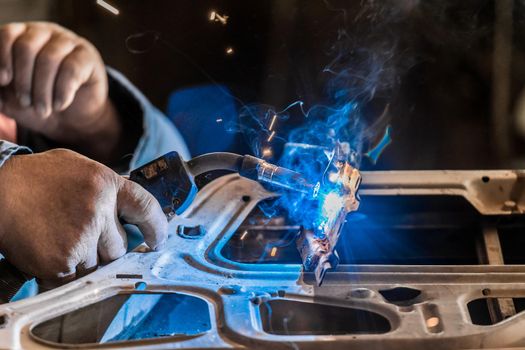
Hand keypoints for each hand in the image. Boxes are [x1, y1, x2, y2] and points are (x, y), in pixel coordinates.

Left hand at [0, 22, 120, 162]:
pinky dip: (62, 91)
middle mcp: (44, 33)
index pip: (8, 35)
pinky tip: (60, 105)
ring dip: (42, 91)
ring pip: (49, 59)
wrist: (73, 120)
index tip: (4, 81)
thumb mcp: (10, 98)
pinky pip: (71, 69)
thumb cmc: (37, 104)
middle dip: (23, 81)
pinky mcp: (88, 56)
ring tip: (43, 110)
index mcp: (21, 36)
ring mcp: (68, 41)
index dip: (2, 57)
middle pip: (26, 47)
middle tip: (26, 104)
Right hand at [0, 149, 167, 283]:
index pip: (146, 207)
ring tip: (60, 238)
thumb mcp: (79, 169)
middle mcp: (98, 210)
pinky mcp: (61, 262)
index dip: (157, 226)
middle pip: (120, 246)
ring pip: (98, 264)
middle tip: (81, 234)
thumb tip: (130, 207)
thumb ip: (107, 187)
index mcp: (106, 184)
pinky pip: (75, 278)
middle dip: (105, 246)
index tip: (158, 239)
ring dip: (84, 260)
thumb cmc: (36, 179)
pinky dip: (65, 272)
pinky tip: (50, 251)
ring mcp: (80, 238)